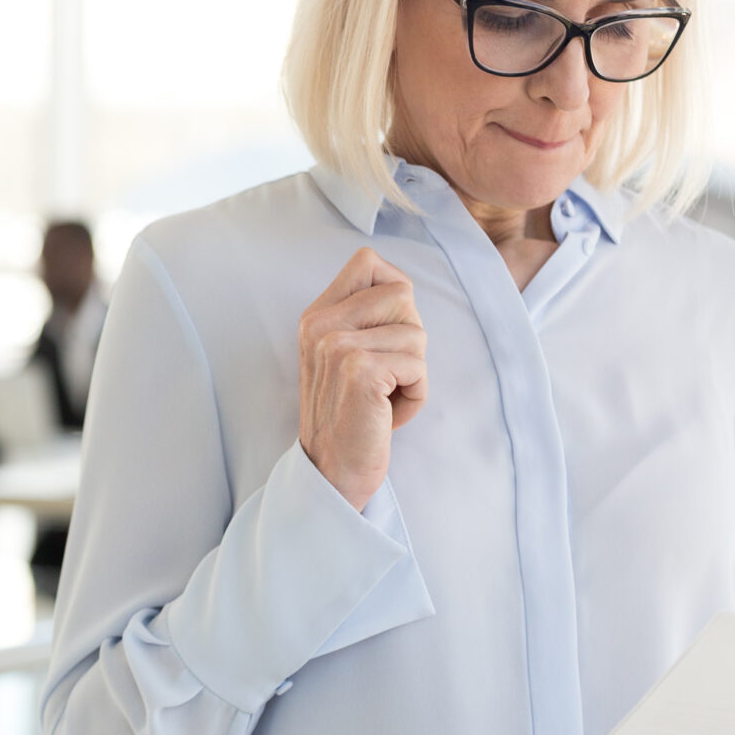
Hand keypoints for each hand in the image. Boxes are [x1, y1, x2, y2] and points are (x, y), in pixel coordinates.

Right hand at [297, 247, 427, 510]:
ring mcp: (337, 346)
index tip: (387, 335)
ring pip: (416, 333)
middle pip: (402, 294)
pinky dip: (415, 396)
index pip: (368, 262)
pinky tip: (388, 414)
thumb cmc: (352, 415)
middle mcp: (321, 325)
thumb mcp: (343, 356)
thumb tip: (402, 287)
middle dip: (409, 338)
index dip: (395, 293)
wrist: (331, 472)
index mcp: (317, 315)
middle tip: (386, 376)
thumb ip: (363, 317)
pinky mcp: (360, 371)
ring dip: (414, 373)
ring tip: (385, 398)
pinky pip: (418, 366)